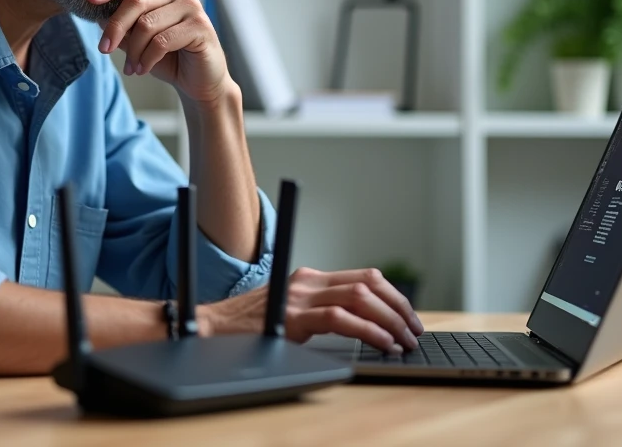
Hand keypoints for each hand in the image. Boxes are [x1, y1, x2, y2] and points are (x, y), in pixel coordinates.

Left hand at [86, 0, 229, 103]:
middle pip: (136, 0)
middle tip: (104, 49)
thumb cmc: (168, 56)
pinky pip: (162, 41)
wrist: (198, 80)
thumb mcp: (138, 38)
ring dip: (133, 51)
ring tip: (131, 67)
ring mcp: (193, 6)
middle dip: (115, 26)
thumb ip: (121, 23)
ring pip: (147, 24)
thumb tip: (96, 13)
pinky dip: (147, 58)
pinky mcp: (201, 26)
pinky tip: (143, 69)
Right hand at [200, 267, 423, 352]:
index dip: (393, 295)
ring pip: (360, 297)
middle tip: (413, 331)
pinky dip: (369, 331)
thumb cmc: (247, 328)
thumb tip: (359, 326)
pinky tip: (382, 344)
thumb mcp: (287, 311)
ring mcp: (299, 297)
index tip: (407, 317)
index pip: (363, 276)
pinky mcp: (292, 317)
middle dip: (399, 307)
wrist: (208, 330)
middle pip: (369, 282)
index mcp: (308, 278)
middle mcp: (306, 281)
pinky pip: (340, 319)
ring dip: (390, 320)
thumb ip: (316, 311)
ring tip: (403, 340)